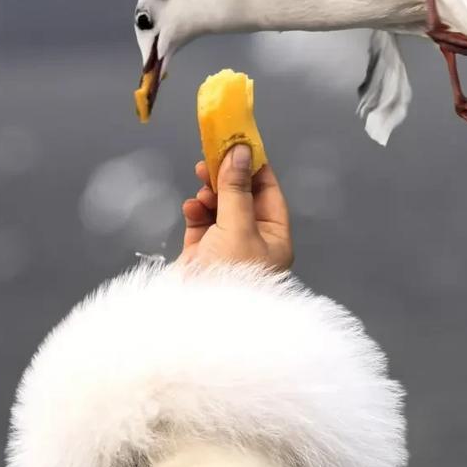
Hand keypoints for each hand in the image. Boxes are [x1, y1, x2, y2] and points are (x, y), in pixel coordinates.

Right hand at [178, 145, 293, 272]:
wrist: (194, 324)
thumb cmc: (229, 280)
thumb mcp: (236, 227)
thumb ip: (236, 188)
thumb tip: (240, 152)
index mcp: (274, 237)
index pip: (268, 192)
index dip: (254, 166)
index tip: (239, 143)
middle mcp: (253, 242)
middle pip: (242, 197)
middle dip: (227, 177)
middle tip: (211, 155)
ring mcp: (226, 249)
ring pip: (219, 208)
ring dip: (210, 194)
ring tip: (200, 183)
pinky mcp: (201, 257)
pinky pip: (200, 225)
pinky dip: (196, 212)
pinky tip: (192, 207)